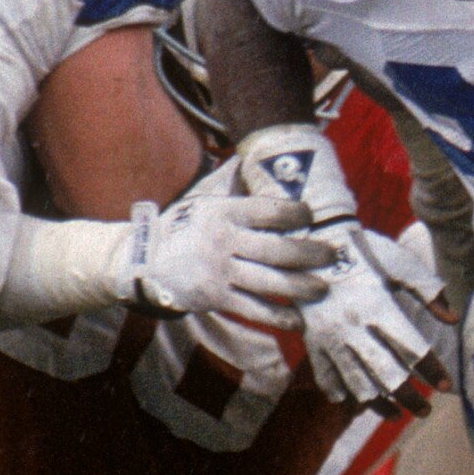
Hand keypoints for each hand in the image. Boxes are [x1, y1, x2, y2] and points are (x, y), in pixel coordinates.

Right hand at [115, 193, 333, 319]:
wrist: (142, 259)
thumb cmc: (183, 226)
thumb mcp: (203, 198)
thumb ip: (231, 182)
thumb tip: (253, 154)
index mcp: (224, 211)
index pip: (269, 210)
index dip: (297, 213)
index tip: (311, 216)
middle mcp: (223, 240)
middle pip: (278, 249)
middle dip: (310, 254)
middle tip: (331, 256)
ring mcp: (219, 271)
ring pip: (270, 282)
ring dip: (302, 287)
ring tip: (323, 289)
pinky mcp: (215, 297)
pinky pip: (253, 309)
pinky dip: (278, 315)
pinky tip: (298, 320)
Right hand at [300, 231, 449, 414]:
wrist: (313, 238)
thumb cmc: (365, 250)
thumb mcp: (400, 263)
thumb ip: (429, 291)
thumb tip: (453, 320)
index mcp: (378, 306)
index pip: (412, 349)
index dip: (432, 370)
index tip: (446, 386)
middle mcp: (353, 327)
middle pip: (387, 376)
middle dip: (409, 398)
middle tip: (425, 410)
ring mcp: (330, 337)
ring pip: (356, 384)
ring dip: (379, 404)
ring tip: (396, 413)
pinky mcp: (312, 341)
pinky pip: (326, 378)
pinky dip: (342, 393)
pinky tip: (356, 401)